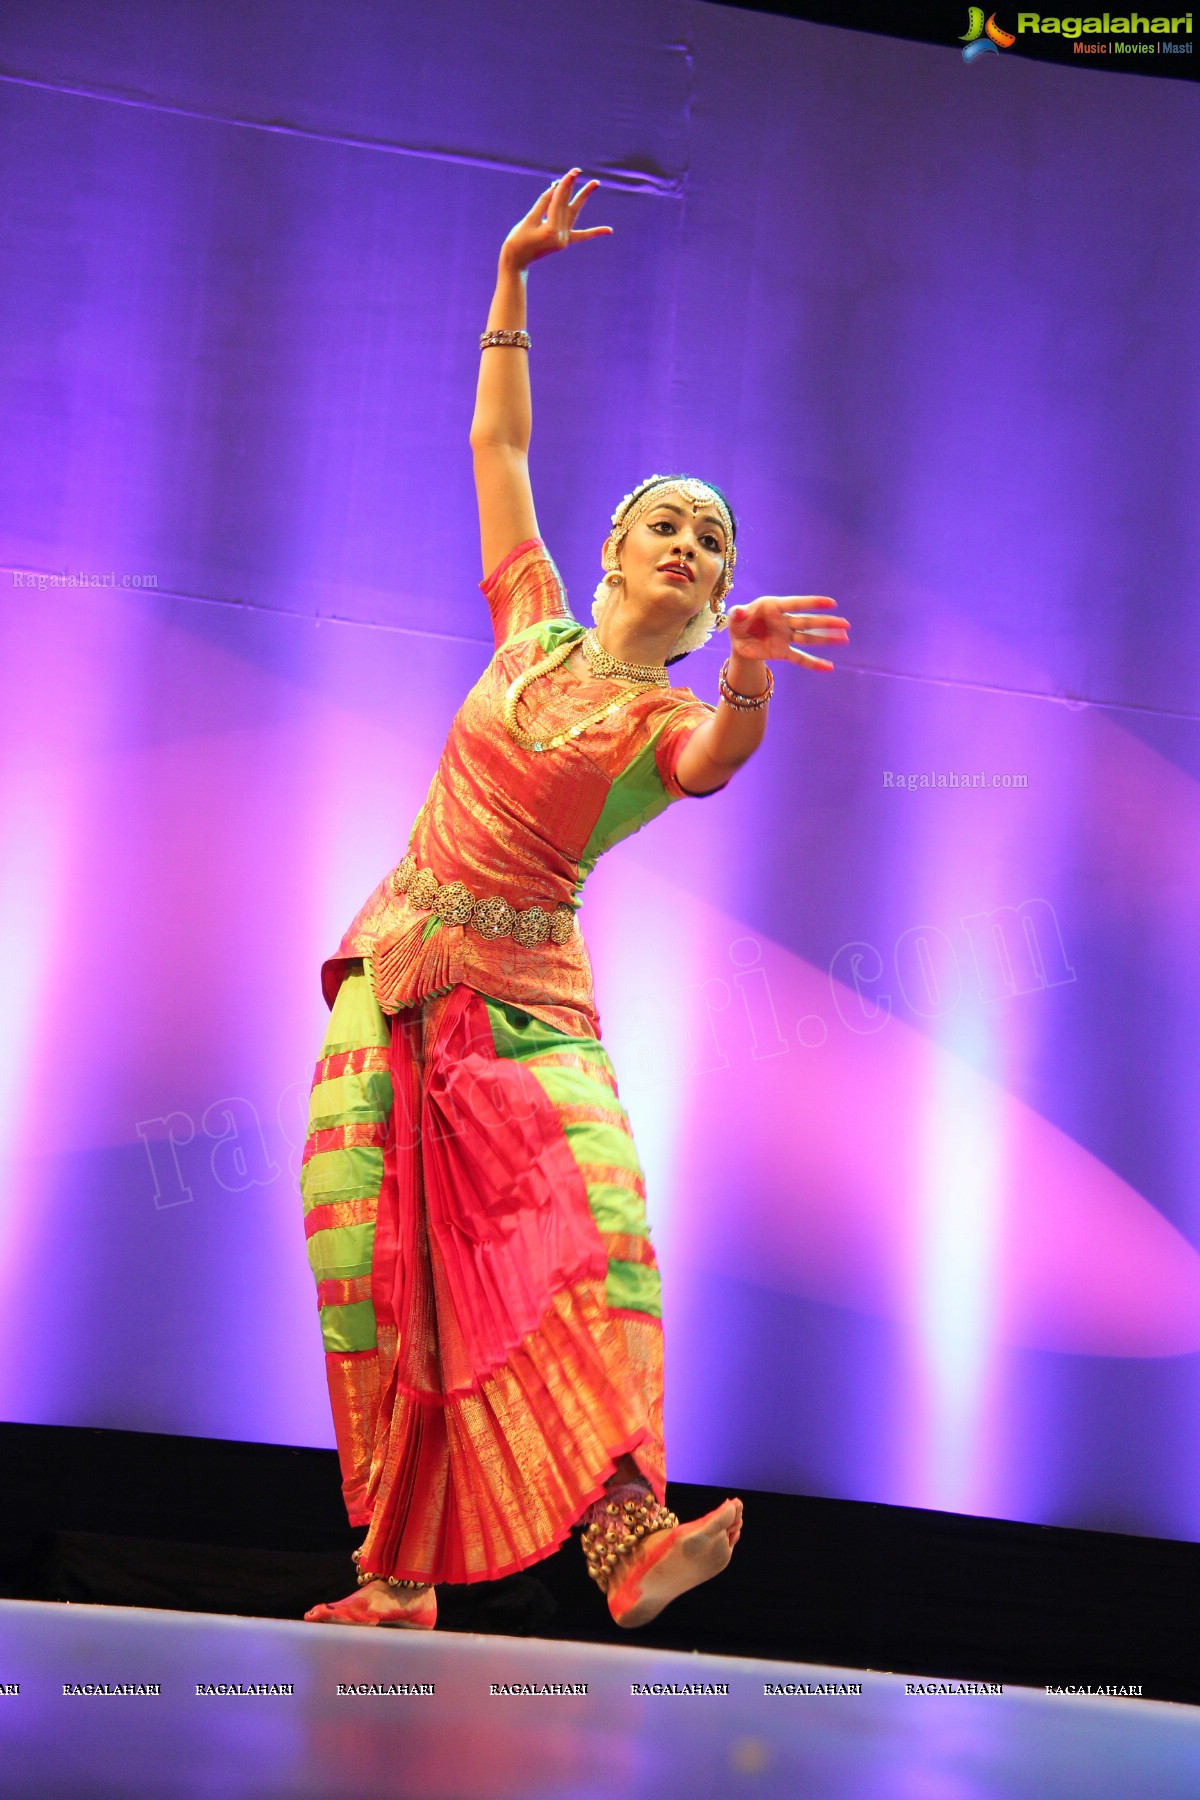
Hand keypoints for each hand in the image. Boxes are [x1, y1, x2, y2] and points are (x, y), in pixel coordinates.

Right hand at [500, 168, 611, 272]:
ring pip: (573, 213)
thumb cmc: (517, 239)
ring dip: (583, 197)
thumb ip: (543, 204)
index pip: (558, 203)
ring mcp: (564, 240)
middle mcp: (561, 236)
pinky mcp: (564, 241)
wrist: (516, 261)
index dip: (563, 187)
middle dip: (573, 187)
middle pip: (568, 206)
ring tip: (595, 183)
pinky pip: (581, 236)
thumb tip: (556, 188)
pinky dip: (594, 232)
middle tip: (579, 171)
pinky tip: (610, 230)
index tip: (569, 173)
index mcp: (550, 231)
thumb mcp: (529, 219)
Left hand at [725, 596, 849, 672]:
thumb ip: (737, 614)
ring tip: (844, 638)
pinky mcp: (783, 652)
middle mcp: (783, 621)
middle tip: (845, 624)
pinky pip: (800, 658)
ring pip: (808, 638)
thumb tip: (738, 612)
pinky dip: (814, 663)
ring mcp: (785, 637)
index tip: (831, 603)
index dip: (813, 603)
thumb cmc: (739, 622)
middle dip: (826, 623)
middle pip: (807, 622)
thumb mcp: (734, 618)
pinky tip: (829, 668)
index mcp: (773, 607)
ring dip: (826, 639)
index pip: (795, 604)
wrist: (739, 639)